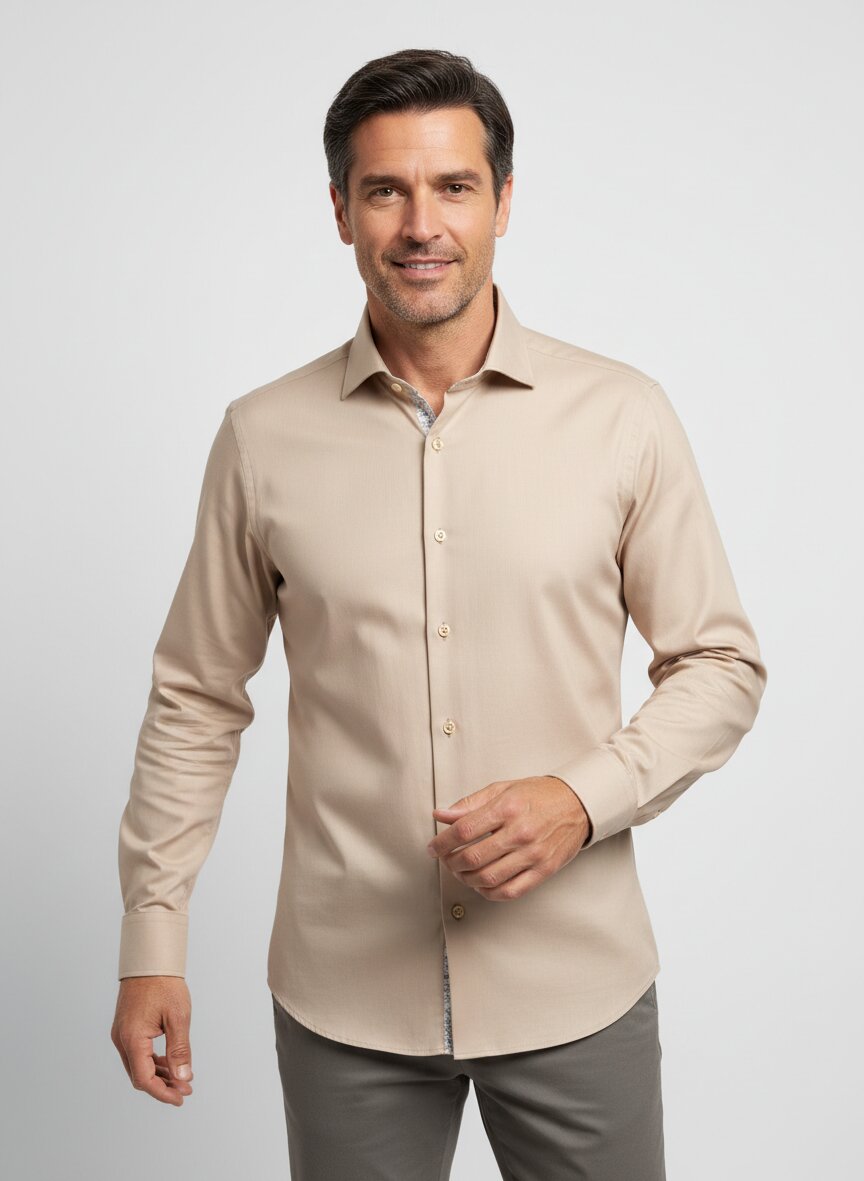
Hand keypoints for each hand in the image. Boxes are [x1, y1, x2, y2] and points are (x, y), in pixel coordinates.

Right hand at [110, 976, 193, 1104]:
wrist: (149, 960)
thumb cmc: (164, 984)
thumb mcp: (178, 1017)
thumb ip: (180, 1050)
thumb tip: (183, 1078)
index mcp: (132, 1038)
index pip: (144, 1079)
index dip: (162, 1093)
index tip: (181, 1098)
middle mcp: (122, 1039)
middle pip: (139, 1076)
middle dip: (162, 1086)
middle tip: (185, 1090)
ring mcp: (121, 1034)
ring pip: (138, 1065)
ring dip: (159, 1075)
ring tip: (182, 1079)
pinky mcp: (125, 1028)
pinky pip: (137, 1053)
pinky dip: (153, 1061)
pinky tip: (170, 1063)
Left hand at [426, 775, 592, 900]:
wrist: (578, 804)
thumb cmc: (540, 795)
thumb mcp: (503, 789)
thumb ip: (470, 804)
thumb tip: (442, 815)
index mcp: (507, 808)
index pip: (463, 830)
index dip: (442, 842)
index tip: (434, 847)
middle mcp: (520, 832)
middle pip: (472, 857)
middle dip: (451, 862)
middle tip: (446, 859)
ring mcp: (533, 854)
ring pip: (488, 878)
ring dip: (466, 879)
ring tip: (461, 871)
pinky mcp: (543, 871)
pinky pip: (510, 891)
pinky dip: (489, 892)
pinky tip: (482, 883)